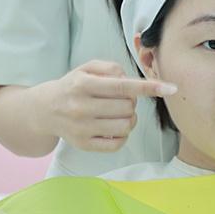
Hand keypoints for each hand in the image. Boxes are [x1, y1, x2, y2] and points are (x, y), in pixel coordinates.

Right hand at [41, 61, 175, 152]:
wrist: (44, 110)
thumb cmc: (72, 86)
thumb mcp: (86, 68)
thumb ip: (111, 68)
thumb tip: (131, 81)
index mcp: (83, 84)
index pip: (122, 86)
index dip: (148, 87)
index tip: (170, 88)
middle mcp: (81, 107)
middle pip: (128, 107)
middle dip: (131, 102)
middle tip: (121, 100)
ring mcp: (82, 128)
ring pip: (125, 126)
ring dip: (130, 119)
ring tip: (119, 113)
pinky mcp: (83, 144)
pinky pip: (117, 143)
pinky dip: (122, 135)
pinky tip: (114, 127)